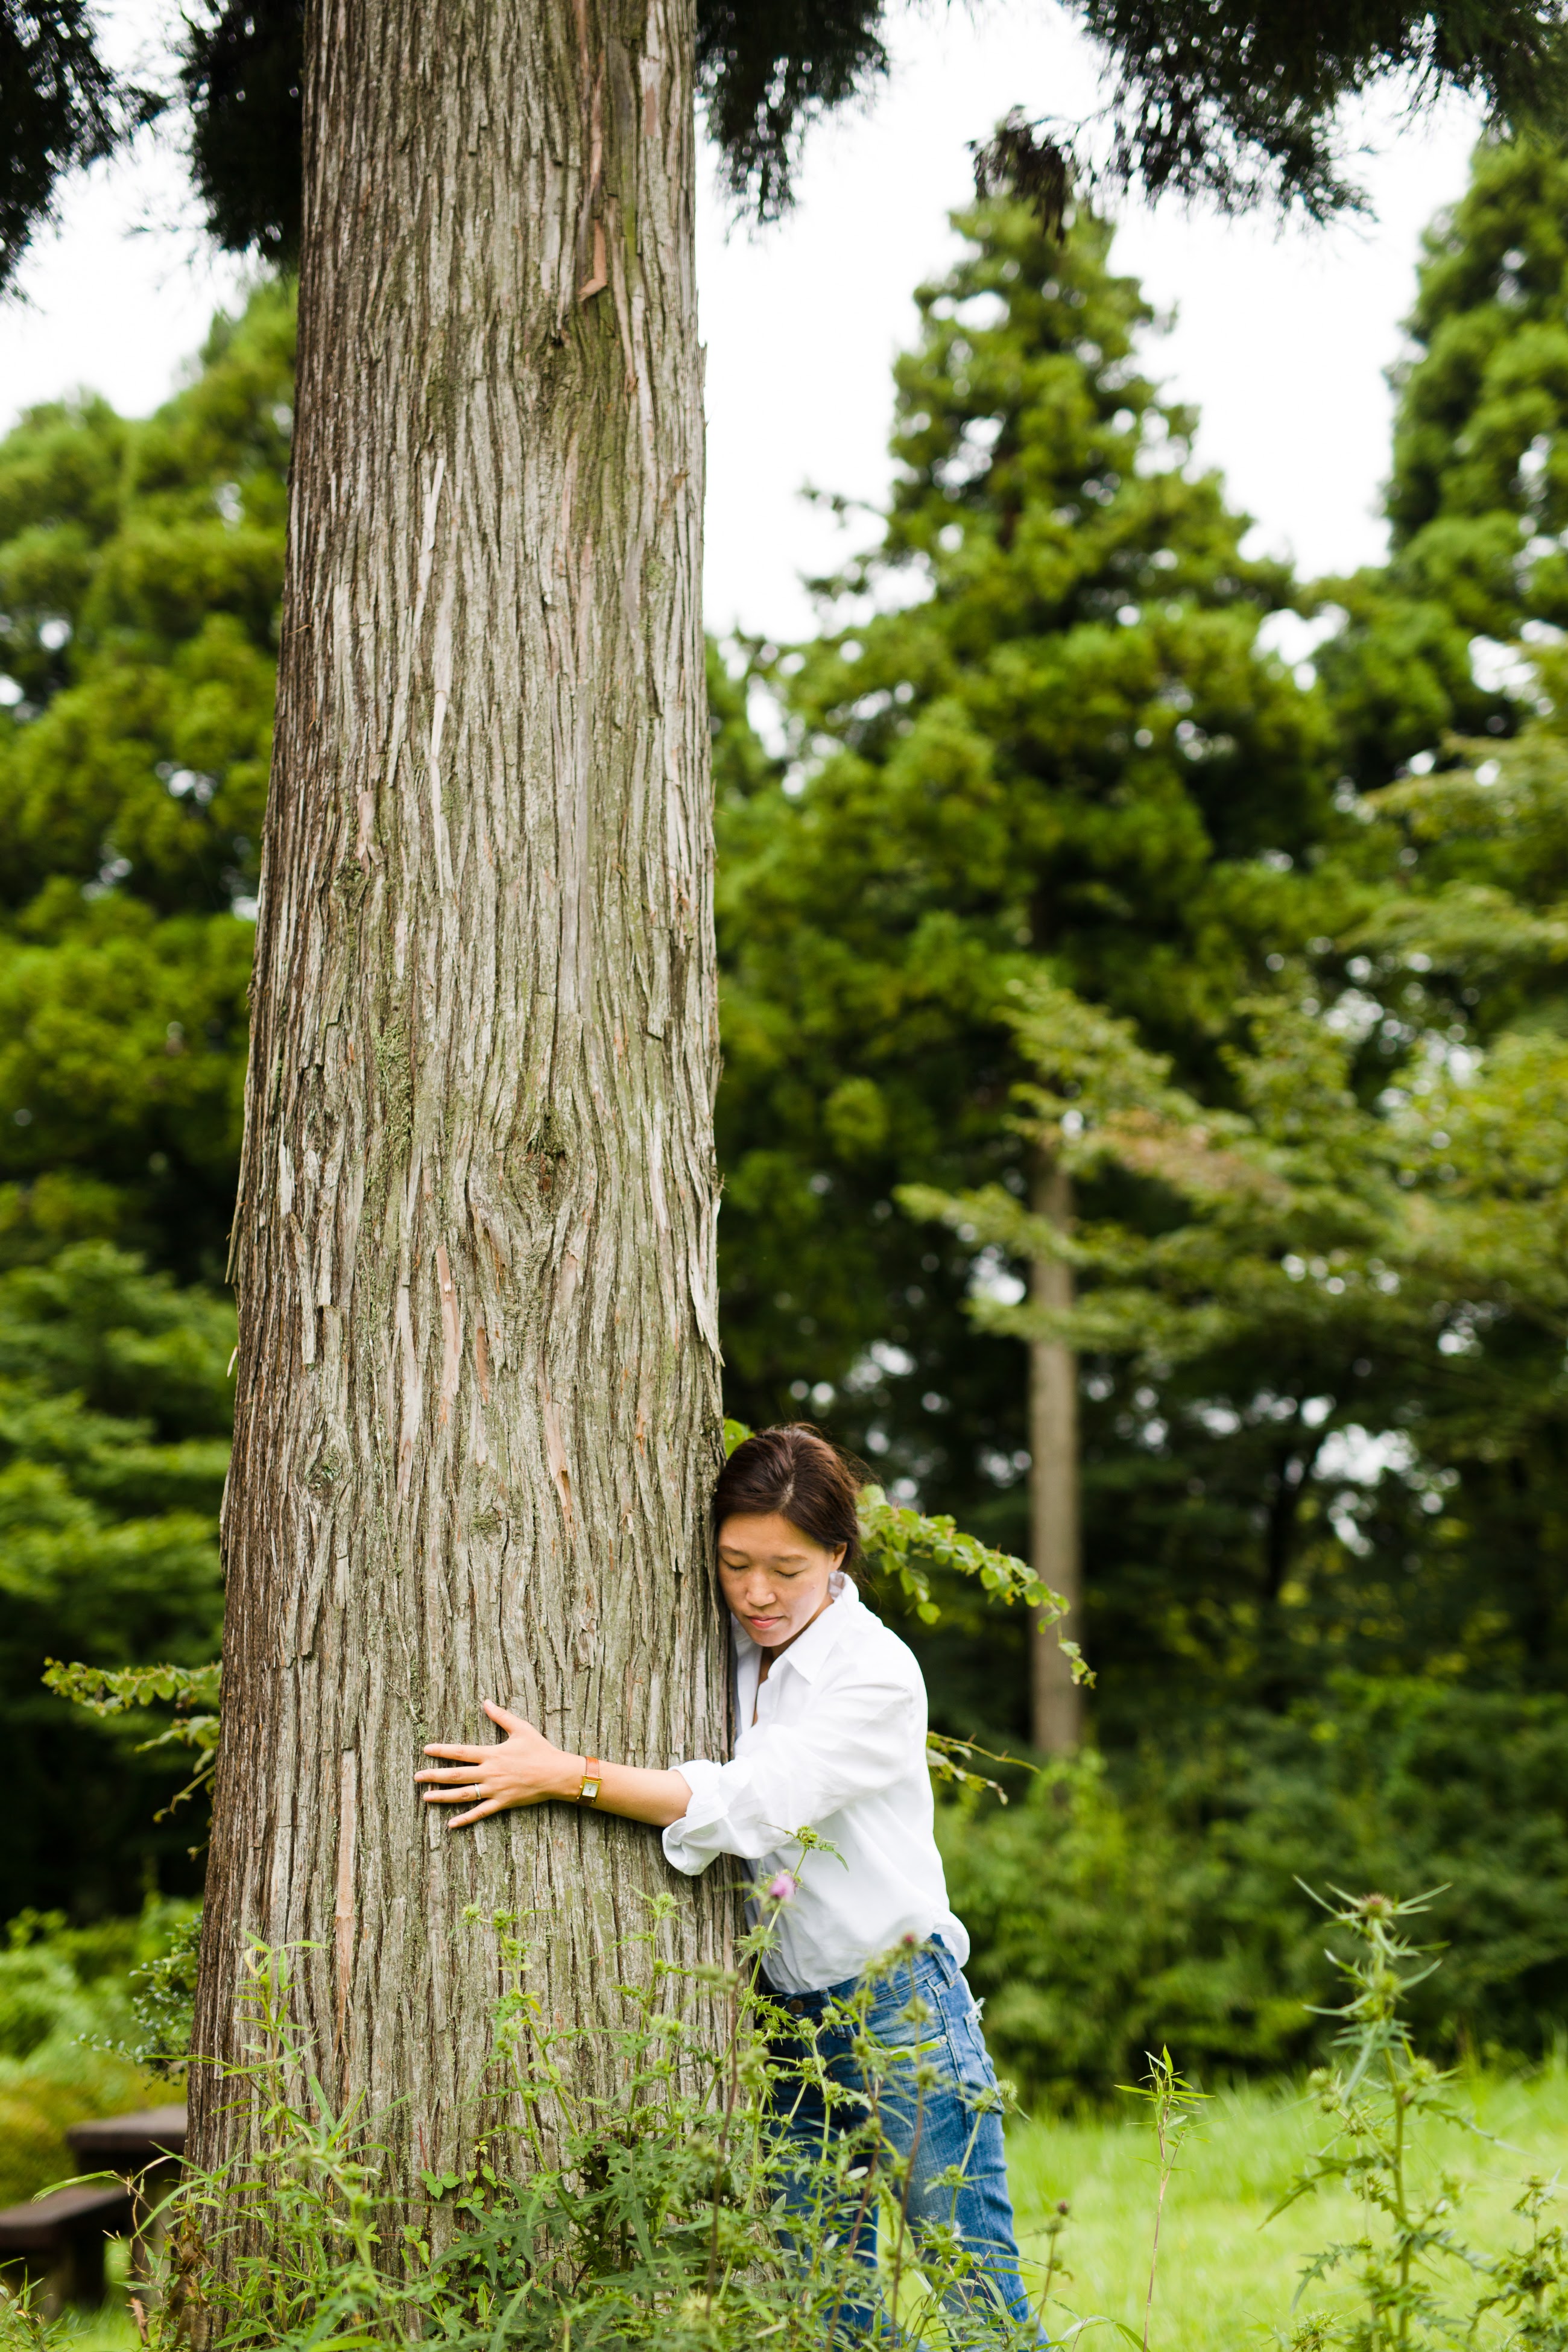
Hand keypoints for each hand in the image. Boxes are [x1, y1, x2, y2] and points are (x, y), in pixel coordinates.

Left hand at [415, 1701, 579, 1826]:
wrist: (556, 1774)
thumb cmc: (539, 1749)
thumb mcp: (521, 1728)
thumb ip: (501, 1716)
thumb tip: (486, 1701)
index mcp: (492, 1754)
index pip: (461, 1752)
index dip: (442, 1750)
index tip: (426, 1750)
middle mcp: (490, 1772)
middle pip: (456, 1775)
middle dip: (434, 1775)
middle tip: (416, 1776)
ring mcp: (495, 1789)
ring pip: (464, 1794)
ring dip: (443, 1796)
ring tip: (426, 1797)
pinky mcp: (502, 1803)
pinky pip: (480, 1812)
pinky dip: (465, 1819)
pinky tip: (451, 1823)